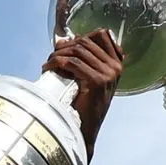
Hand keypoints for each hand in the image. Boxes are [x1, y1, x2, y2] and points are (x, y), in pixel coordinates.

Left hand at [41, 28, 123, 161]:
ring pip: (78, 51)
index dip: (81, 36)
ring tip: (49, 63)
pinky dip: (57, 62)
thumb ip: (84, 60)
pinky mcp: (96, 81)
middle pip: (86, 41)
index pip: (102, 35)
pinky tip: (48, 68)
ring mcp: (108, 74)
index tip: (66, 46)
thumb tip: (62, 40)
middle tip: (52, 56)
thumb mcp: (89, 78)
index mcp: (117, 64)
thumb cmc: (84, 105)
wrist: (86, 129)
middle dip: (65, 46)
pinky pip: (72, 63)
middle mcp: (115, 67)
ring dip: (58, 54)